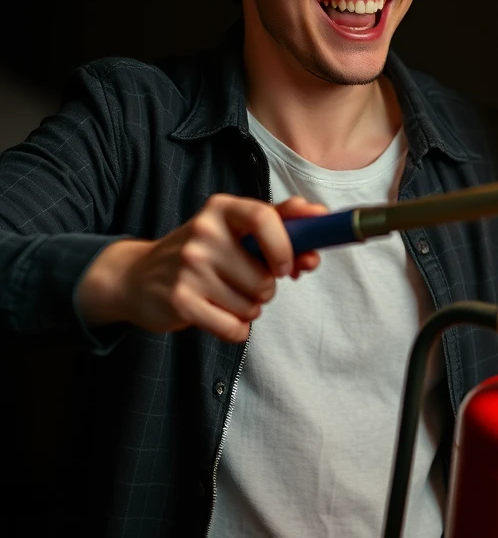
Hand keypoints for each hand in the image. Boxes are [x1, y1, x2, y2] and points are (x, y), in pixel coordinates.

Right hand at [78, 194, 326, 342]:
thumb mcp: (235, 228)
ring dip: (249, 308)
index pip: (265, 217)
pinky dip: (235, 329)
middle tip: (243, 282)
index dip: (286, 246)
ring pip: (252, 304)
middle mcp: (203, 232)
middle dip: (265, 288)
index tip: (289, 266)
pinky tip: (218, 315)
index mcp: (222, 208)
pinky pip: (234, 327)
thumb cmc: (202, 252)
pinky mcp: (180, 300)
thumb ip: (281, 222)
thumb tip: (320, 216)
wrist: (137, 276)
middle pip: (264, 276)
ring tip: (225, 296)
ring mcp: (189, 267)